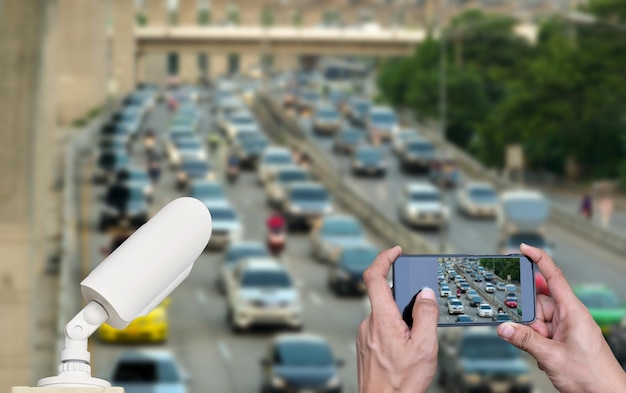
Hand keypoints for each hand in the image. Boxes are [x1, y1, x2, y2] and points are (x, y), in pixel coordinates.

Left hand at [357, 246, 438, 392]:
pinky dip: (396, 330)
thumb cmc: (401, 383)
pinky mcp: (366, 345)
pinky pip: (381, 328)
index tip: (396, 251)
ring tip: (416, 342)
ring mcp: (366, 335)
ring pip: (385, 315)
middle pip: (385, 297)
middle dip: (406, 300)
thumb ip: (426, 315)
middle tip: (423, 315)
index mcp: (382, 319)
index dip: (384, 258)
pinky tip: (407, 349)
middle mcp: (369, 323)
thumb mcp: (424, 347)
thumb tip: (425, 293)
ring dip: (402, 320)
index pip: (374, 276)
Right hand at [497, 243, 625, 392]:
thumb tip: (504, 327)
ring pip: (537, 321)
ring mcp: (567, 328)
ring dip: (532, 335)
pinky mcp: (564, 340)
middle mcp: (569, 316)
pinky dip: (537, 343)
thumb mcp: (551, 356)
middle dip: (528, 319)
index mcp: (572, 311)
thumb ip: (524, 340)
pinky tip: (544, 356)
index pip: (553, 277)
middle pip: (537, 304)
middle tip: (525, 332)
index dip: (539, 259)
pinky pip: (542, 333)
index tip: (524, 248)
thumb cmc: (592, 376)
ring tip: (540, 351)